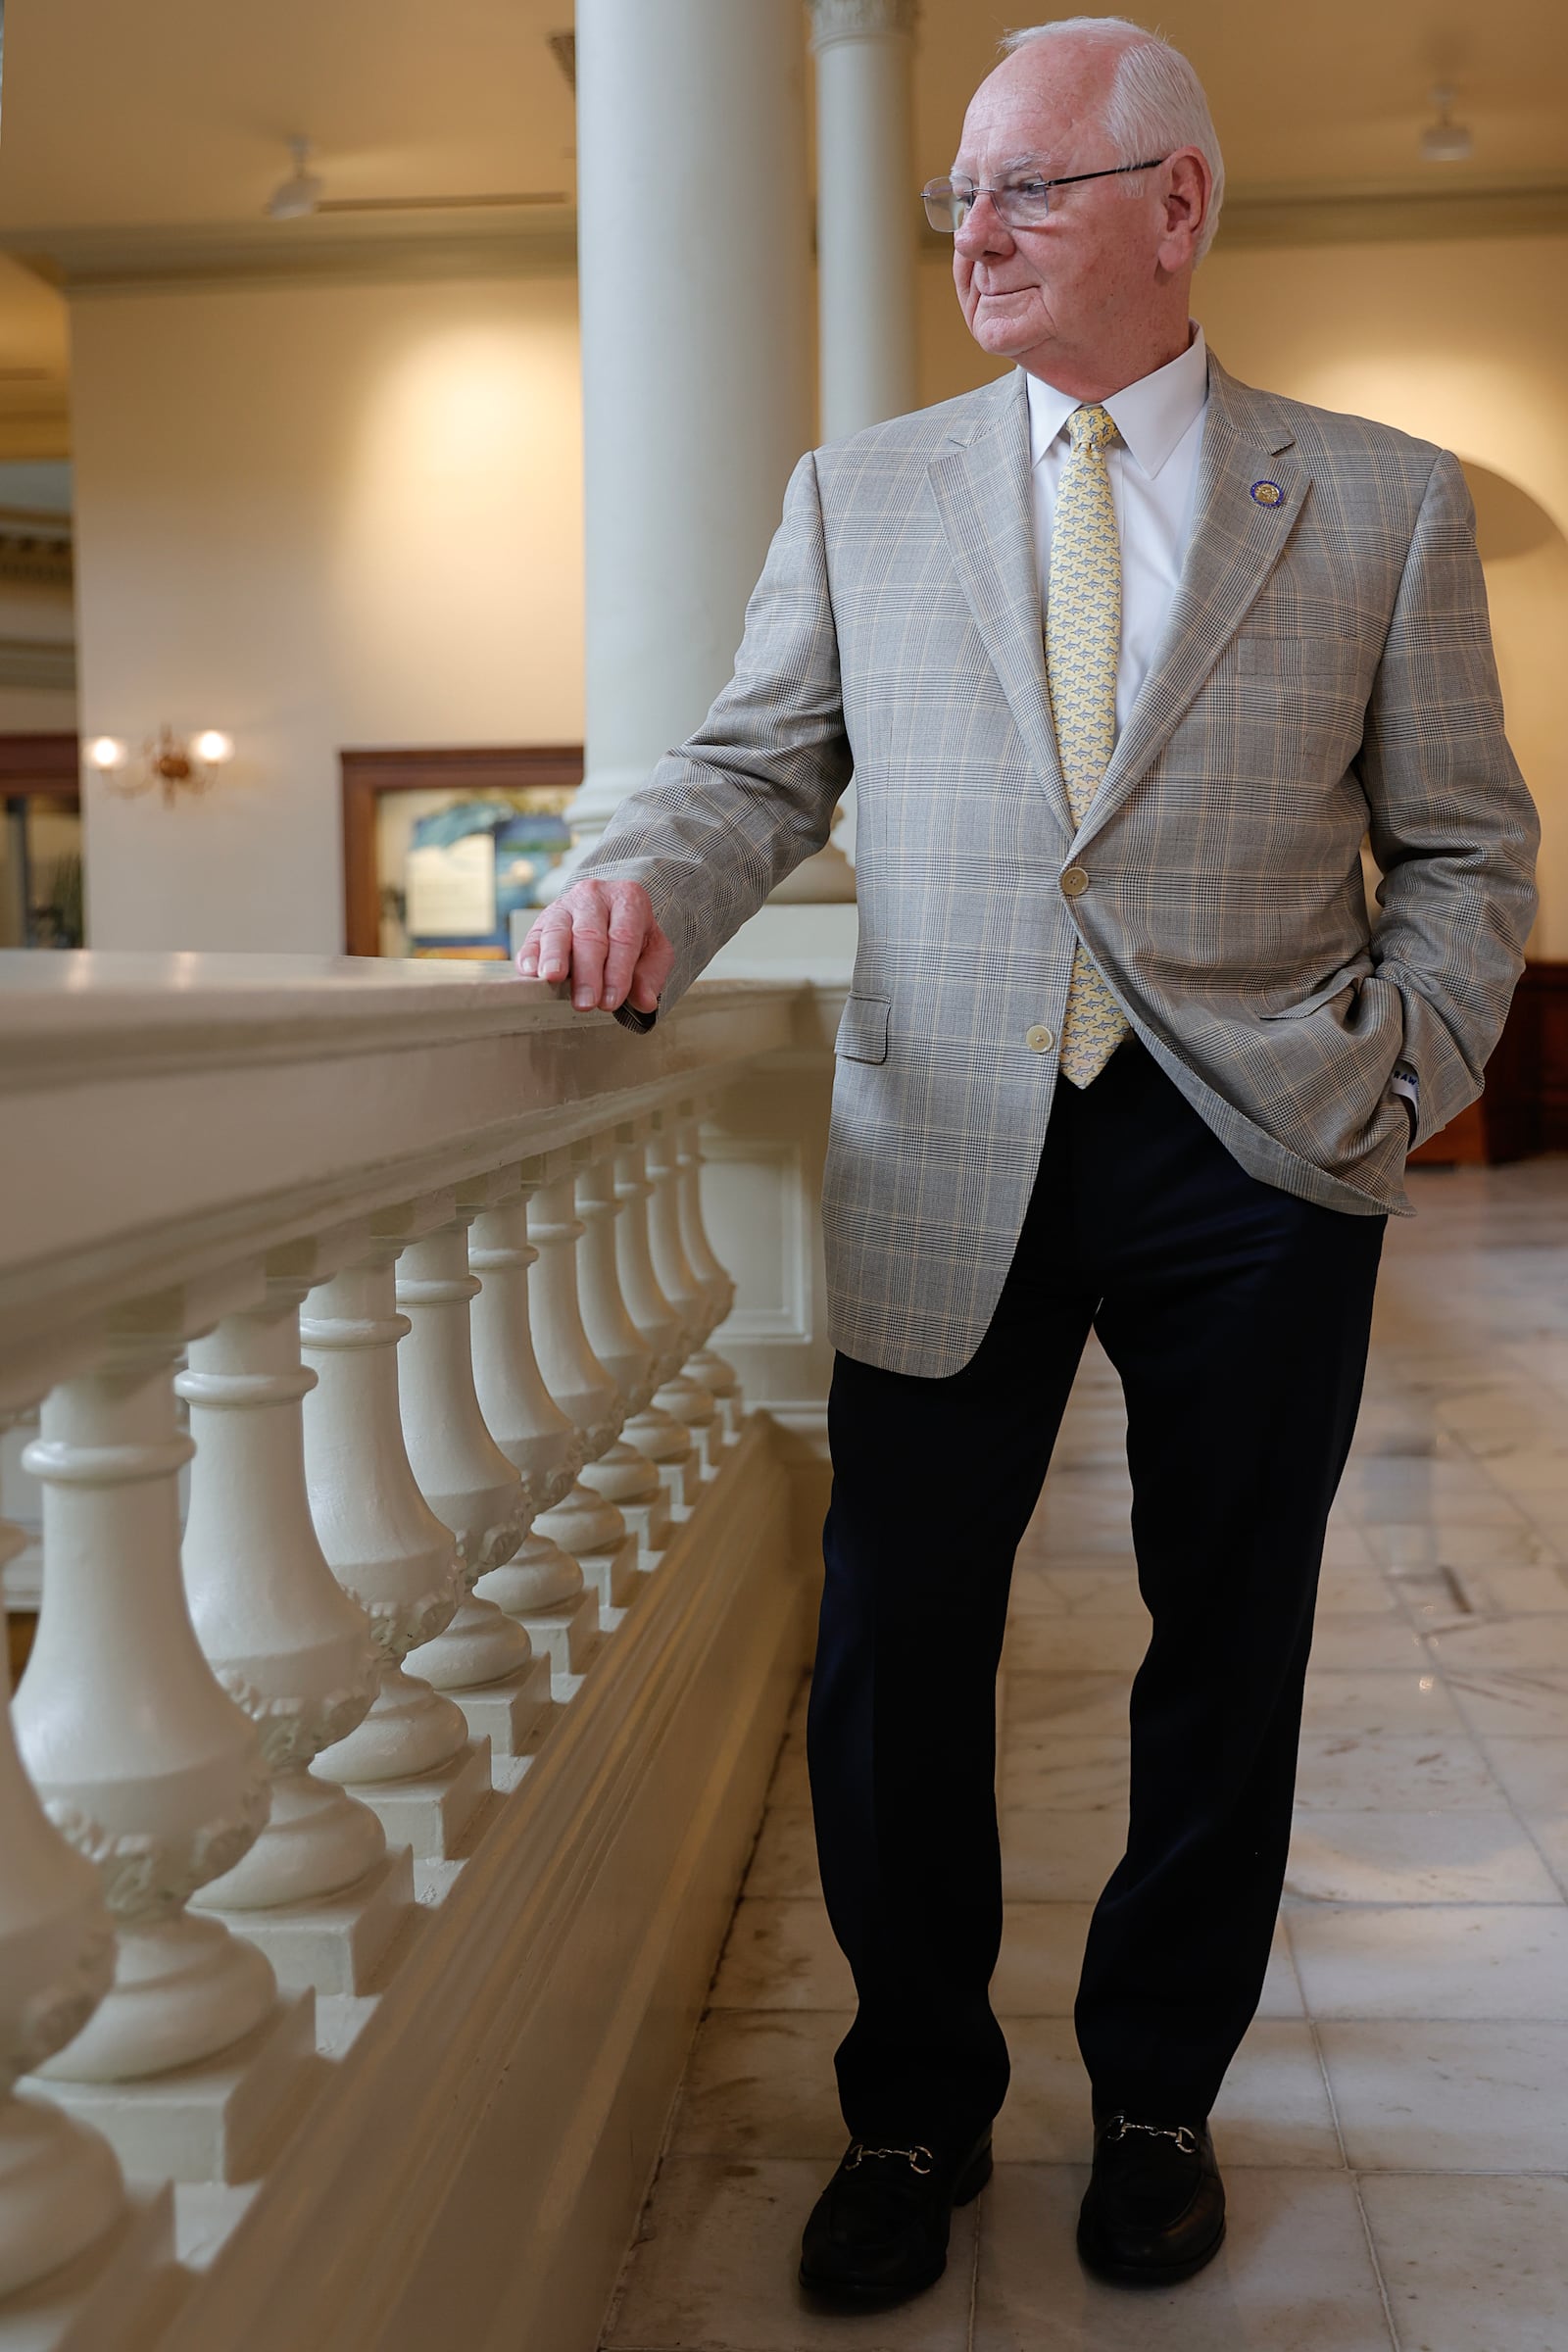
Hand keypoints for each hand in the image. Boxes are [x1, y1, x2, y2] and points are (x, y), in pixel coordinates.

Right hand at [515, 877, 674, 1014]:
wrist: (609, 908)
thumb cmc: (633, 933)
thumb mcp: (653, 950)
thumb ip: (650, 975)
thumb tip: (645, 1002)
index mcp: (628, 899)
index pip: (623, 937)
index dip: (617, 972)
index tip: (611, 1001)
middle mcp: (594, 896)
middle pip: (589, 935)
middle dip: (587, 972)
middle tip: (586, 1002)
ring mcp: (564, 906)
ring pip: (557, 931)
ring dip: (555, 958)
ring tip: (553, 979)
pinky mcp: (542, 920)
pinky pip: (533, 937)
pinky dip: (531, 955)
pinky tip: (531, 971)